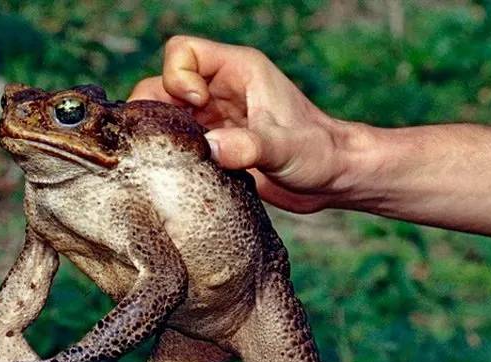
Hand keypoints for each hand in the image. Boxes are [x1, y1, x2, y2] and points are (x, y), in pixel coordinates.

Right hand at [130, 36, 361, 212]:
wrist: (332, 180)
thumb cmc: (319, 153)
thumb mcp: (285, 148)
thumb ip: (249, 147)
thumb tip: (211, 149)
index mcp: (238, 71)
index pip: (182, 52)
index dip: (178, 78)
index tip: (198, 107)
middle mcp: (221, 90)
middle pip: (162, 85)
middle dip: (158, 110)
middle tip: (175, 140)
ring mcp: (215, 119)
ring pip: (165, 115)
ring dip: (163, 136)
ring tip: (175, 159)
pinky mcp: (215, 146)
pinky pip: (178, 143)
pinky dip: (172, 156)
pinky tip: (185, 173)